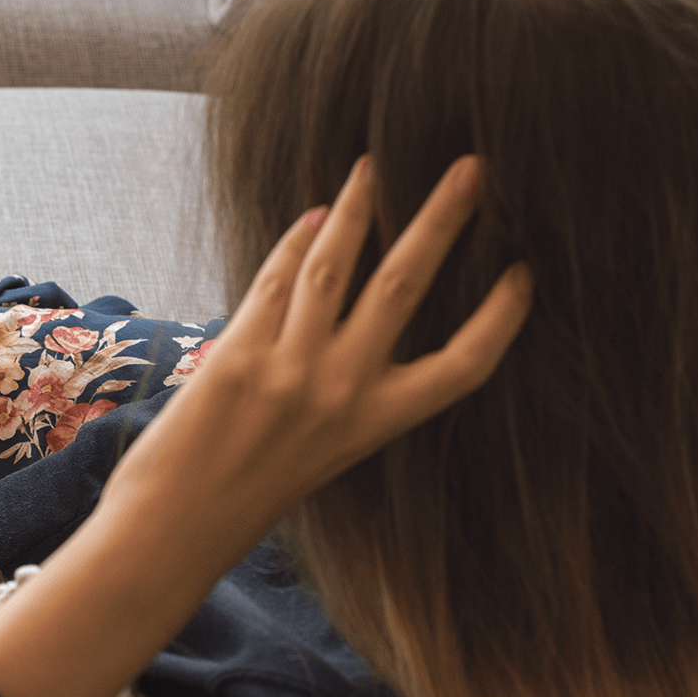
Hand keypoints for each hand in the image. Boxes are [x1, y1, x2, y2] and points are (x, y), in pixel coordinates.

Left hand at [0, 154, 533, 696]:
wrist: (173, 531)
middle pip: (407, 285)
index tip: (524, 274)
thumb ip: (345, 394)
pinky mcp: (239, 352)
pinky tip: (313, 216)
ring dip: (357, 207)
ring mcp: (290, 368)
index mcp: (375, 426)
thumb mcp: (322, 454)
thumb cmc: (245, 498)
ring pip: (336, 263)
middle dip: (441, 219)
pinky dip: (297, 242)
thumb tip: (358, 311)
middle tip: (471, 168)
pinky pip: (277, 279)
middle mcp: (342, 393)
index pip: (463, 366)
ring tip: (373, 165)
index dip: (501, 319)